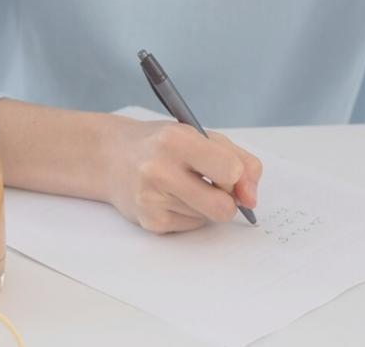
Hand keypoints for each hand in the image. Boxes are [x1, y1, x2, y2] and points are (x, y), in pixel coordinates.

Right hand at [100, 115, 262, 233]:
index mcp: (177, 140)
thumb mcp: (203, 137)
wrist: (112, 157)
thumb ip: (240, 161)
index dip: (237, 177)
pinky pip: (192, 227)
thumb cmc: (164, 144)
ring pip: (208, 218)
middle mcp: (160, 170)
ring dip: (205, 205)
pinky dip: (190, 214)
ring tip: (183, 185)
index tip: (230, 173)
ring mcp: (151, 198)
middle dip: (228, 201)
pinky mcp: (149, 221)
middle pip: (222, 207)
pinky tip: (171, 197)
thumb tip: (252, 198)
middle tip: (213, 185)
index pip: (230, 172)